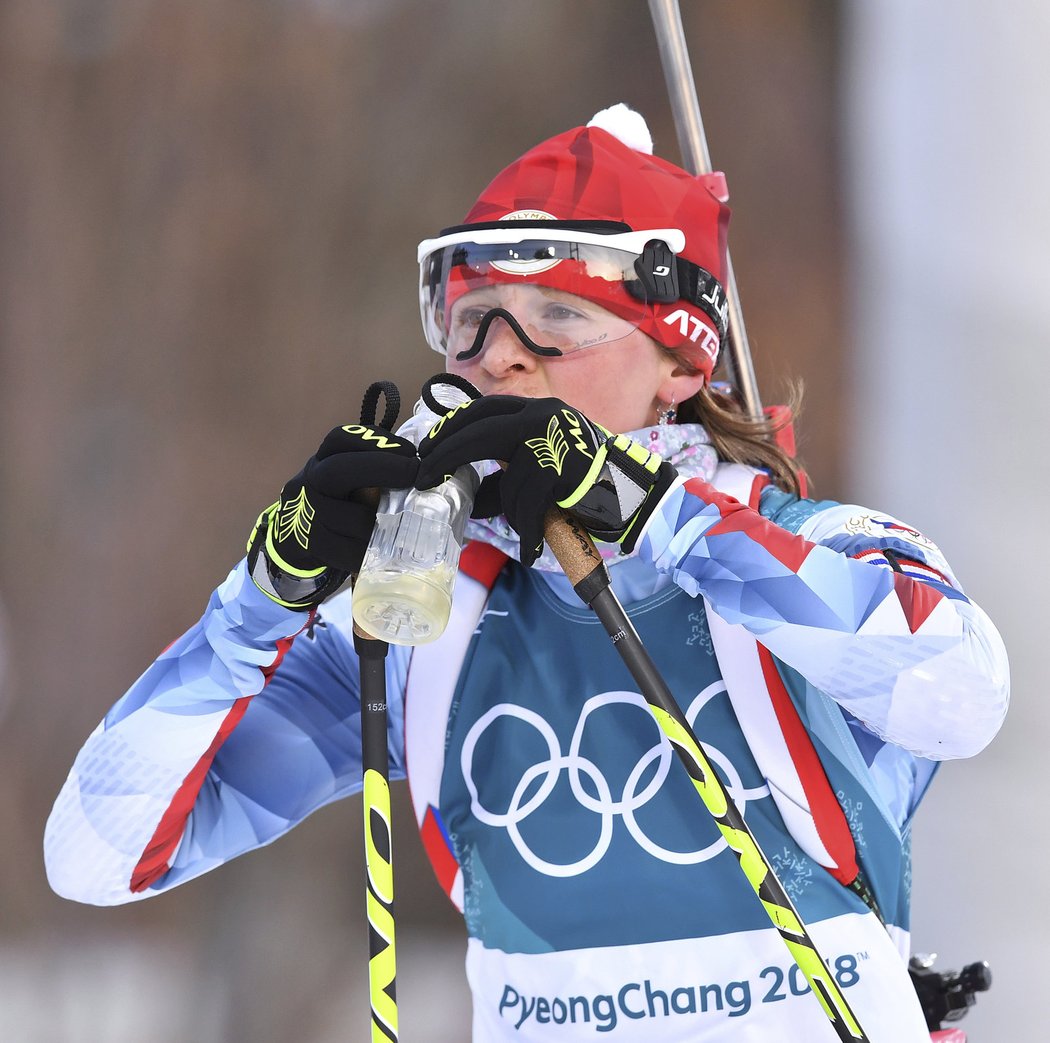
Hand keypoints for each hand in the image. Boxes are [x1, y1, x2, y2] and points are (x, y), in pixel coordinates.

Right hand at [247, 422, 418, 608]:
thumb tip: (426, 465)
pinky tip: (385, 548)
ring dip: (380, 521)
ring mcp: (308, 513)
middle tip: (415, 475)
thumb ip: (377, 464)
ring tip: (404, 523)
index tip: (411, 451)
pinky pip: (344, 550)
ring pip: (346, 517)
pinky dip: (368, 550)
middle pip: (339, 470)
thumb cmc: (338, 497)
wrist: (296, 531)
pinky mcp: (311, 544)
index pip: (341, 439)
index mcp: (324, 458)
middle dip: (382, 469)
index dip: (376, 441)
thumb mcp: (349, 473)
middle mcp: (312, 480)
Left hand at [416, 396, 675, 566]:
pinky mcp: (561, 467)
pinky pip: (527, 505)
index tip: (428, 450)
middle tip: (427, 476)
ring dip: (514, 513)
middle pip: (479, 432)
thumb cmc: (588, 484)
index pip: (482, 411)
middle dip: (448, 455)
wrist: (637, 495)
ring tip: (529, 531)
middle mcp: (543, 415)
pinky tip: (532, 547)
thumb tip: (460, 484)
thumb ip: (505, 468)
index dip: (451, 430)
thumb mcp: (542, 467)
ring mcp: (553, 439)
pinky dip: (528, 530)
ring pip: (507, 481)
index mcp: (537, 410)